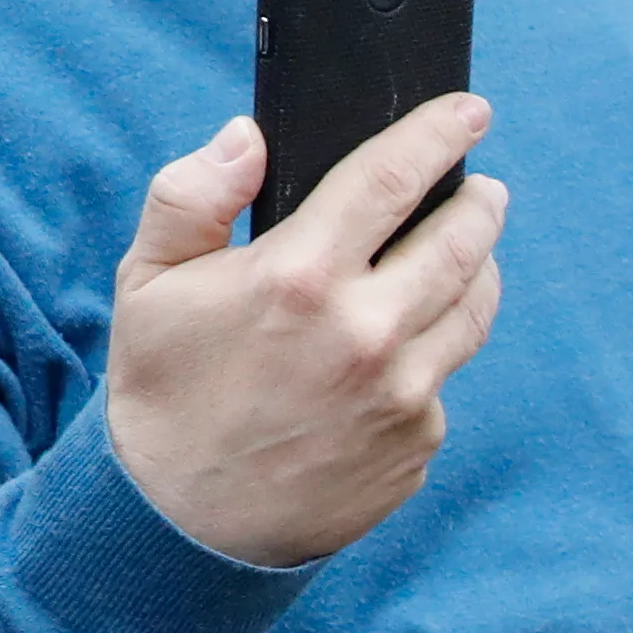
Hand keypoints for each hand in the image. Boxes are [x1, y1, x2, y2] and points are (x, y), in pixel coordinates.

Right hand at [103, 98, 509, 566]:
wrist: (182, 522)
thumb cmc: (163, 392)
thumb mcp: (148, 281)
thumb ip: (192, 196)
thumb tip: (248, 137)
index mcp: (300, 277)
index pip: (393, 179)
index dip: (440, 134)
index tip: (471, 110)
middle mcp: (367, 333)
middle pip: (462, 243)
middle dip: (480, 203)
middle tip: (483, 187)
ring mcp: (404, 393)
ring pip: (472, 309)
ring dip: (477, 269)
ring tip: (466, 248)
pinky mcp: (419, 441)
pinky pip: (442, 378)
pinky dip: (428, 352)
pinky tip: (395, 350)